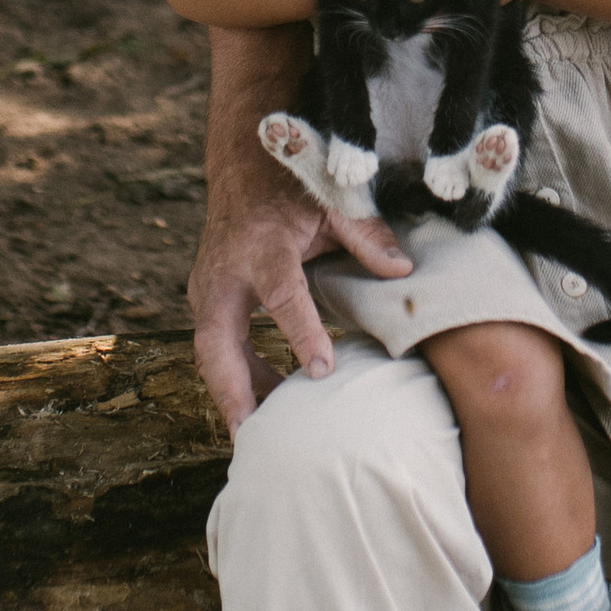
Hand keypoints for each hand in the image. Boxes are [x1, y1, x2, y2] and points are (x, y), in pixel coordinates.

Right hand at [186, 138, 408, 434]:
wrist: (243, 172)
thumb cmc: (292, 190)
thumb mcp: (331, 202)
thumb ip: (366, 234)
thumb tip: (401, 273)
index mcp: (263, 245)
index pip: (281, 295)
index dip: (300, 334)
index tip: (323, 371)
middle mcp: (225, 273)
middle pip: (216, 340)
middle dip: (232, 388)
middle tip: (252, 433)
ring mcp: (209, 291)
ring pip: (210, 353)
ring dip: (234, 395)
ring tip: (262, 438)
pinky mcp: (208, 304)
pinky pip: (218, 350)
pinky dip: (238, 380)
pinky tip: (268, 407)